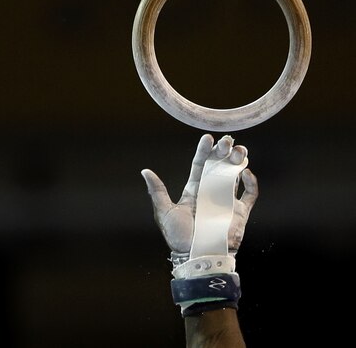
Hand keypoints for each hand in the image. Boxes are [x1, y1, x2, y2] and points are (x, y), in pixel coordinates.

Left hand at [141, 134, 257, 257]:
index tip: (207, 138)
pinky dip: (251, 183)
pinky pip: (249, 195)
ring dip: (237, 162)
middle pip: (218, 167)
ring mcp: (226, 201)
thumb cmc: (179, 237)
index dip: (203, 151)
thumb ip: (157, 191)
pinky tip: (246, 172)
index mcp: (193, 190)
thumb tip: (145, 171)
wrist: (198, 256)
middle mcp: (209, 193)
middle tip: (227, 141)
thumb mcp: (165, 212)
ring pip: (234, 176)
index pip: (199, 165)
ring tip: (239, 149)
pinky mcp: (240, 212)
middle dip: (222, 152)